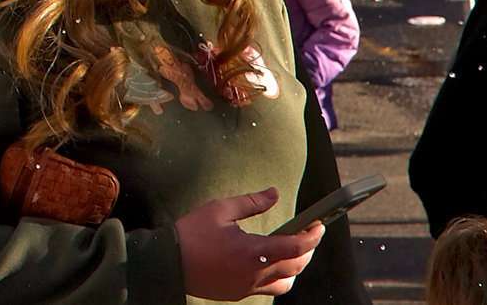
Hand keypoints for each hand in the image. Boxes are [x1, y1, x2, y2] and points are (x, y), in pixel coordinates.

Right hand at [174, 189, 320, 300]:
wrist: (168, 261)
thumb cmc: (192, 233)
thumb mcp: (220, 209)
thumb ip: (251, 202)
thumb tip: (274, 193)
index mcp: (253, 251)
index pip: (295, 247)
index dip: (312, 236)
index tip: (318, 226)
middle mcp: (254, 273)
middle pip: (296, 267)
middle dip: (307, 251)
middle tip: (309, 236)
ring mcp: (247, 286)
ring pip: (285, 283)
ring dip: (295, 269)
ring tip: (292, 253)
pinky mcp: (238, 293)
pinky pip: (267, 289)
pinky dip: (276, 277)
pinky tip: (269, 264)